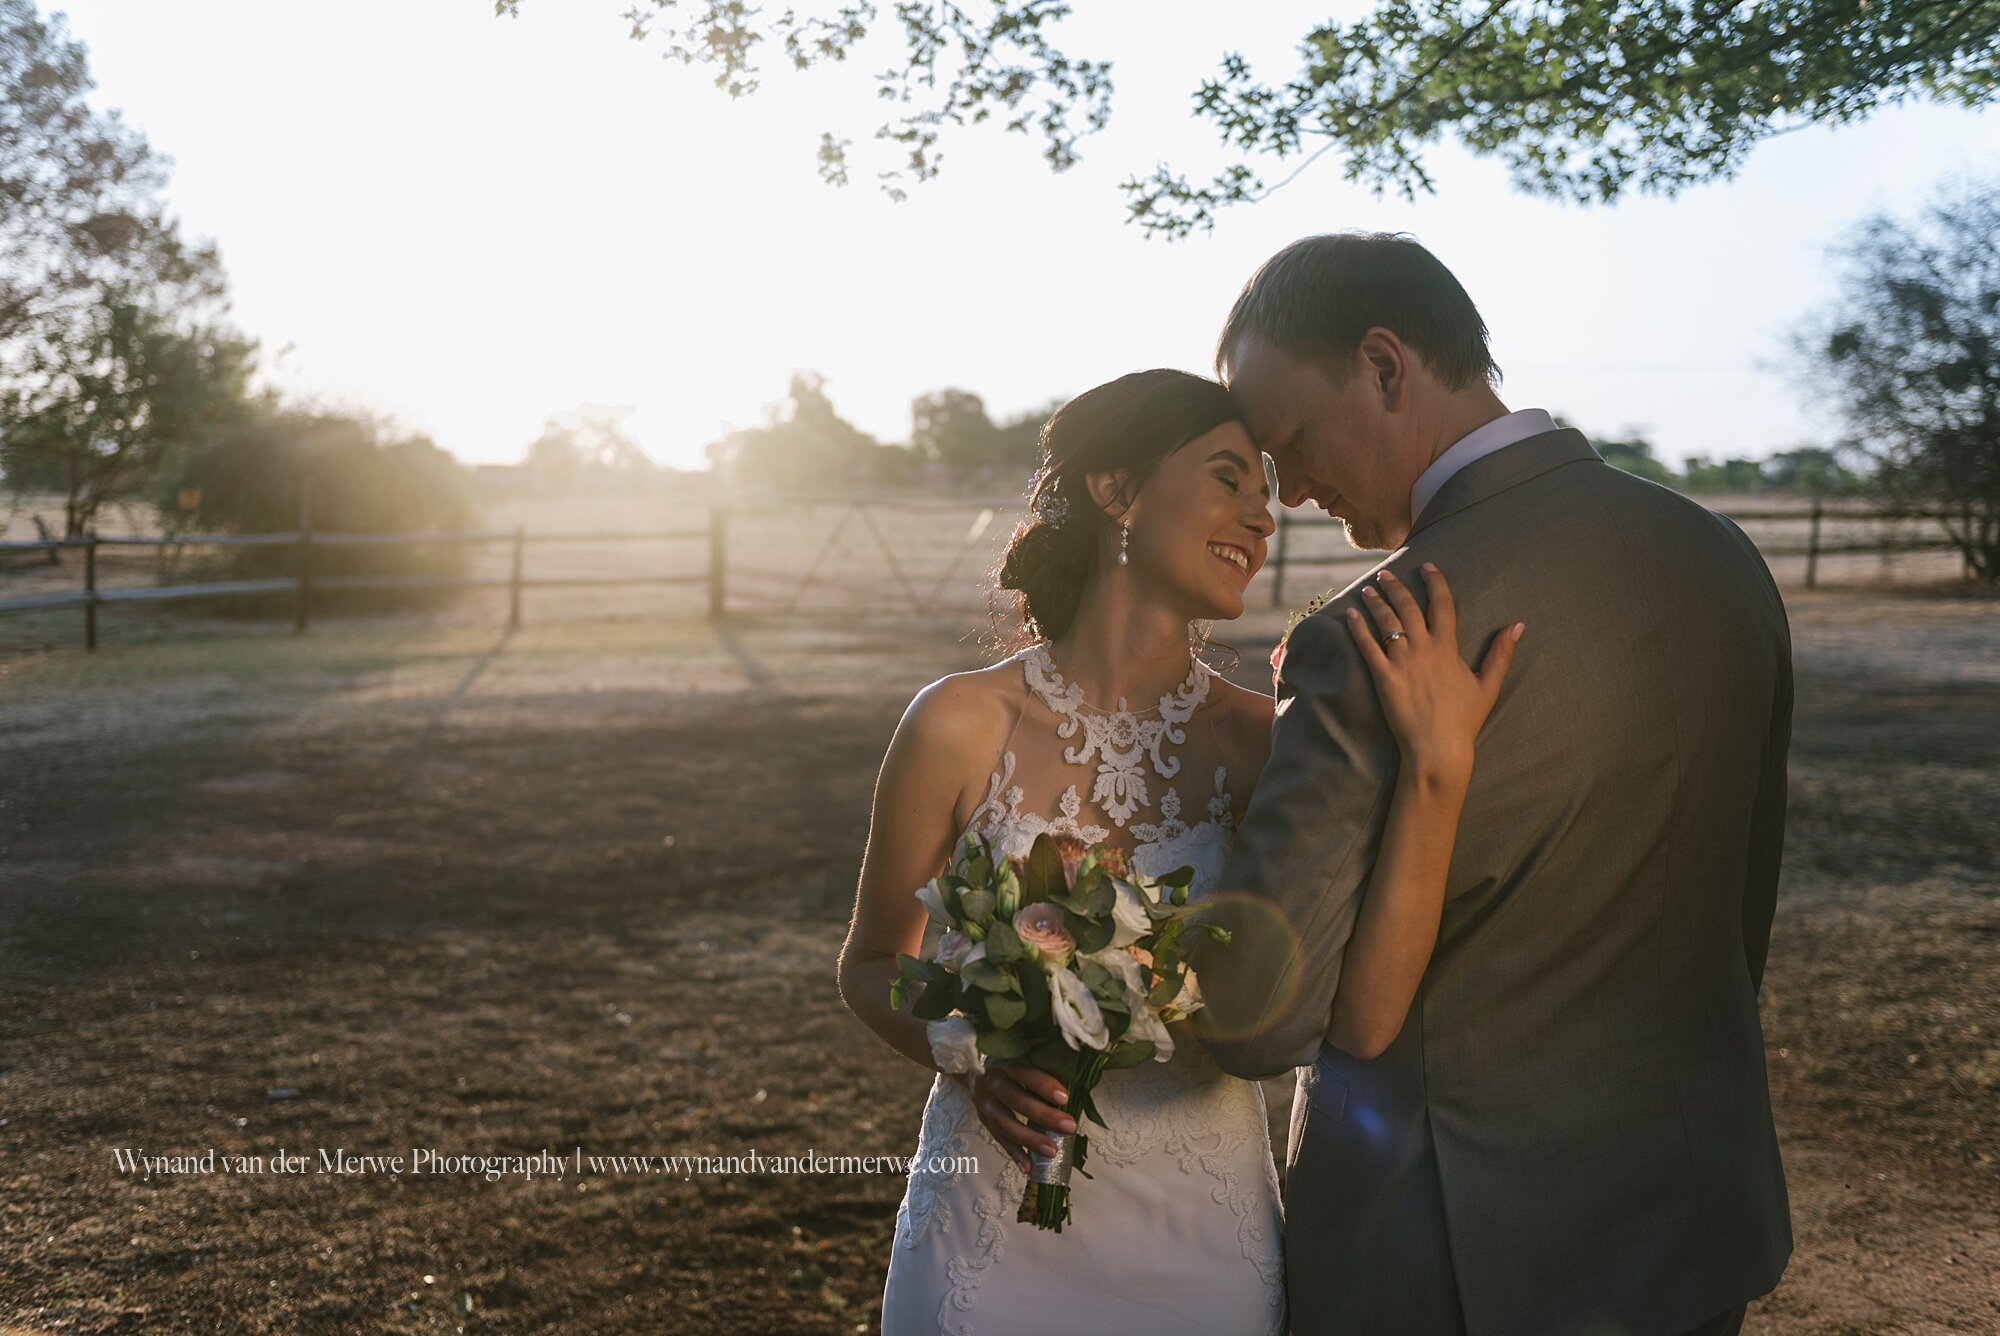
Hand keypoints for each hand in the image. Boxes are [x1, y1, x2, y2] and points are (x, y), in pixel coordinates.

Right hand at [951, 1064, 1076, 1173]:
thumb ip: (1040, 1069)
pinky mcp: (982, 1119)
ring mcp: (983, 1102)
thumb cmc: (1008, 1065)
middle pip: (1015, 1100)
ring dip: (1029, 1139)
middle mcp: (990, 1081)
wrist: (973, 1070)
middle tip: (1068, 1127)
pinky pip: (998, 1138)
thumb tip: (1075, 1085)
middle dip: (1043, 1115)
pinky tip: (1028, 1166)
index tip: (1065, 1098)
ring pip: (1004, 1123)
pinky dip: (1014, 1153)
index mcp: (1003, 1062)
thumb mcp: (1019, 1059)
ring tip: (1052, 1151)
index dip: (1043, 1085)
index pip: (1024, 1072)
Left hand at [1346, 564, 1521, 781]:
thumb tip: (1518, 625)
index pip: (1442, 604)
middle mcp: (1424, 650)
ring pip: (1386, 623)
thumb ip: (1501, 653)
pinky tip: (1351, 614)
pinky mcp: (1383, 678)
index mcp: (1448, 648)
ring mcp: (1402, 663)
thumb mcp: (1487, 685)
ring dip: (1376, 602)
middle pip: (1408, 608)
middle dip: (1397, 587)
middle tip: (1386, 574)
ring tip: (1368, 588)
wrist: (1438, 749)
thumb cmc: (1463, 720)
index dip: (1435, 582)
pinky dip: (1358, 628)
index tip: (1427, 566)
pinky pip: (1368, 647)